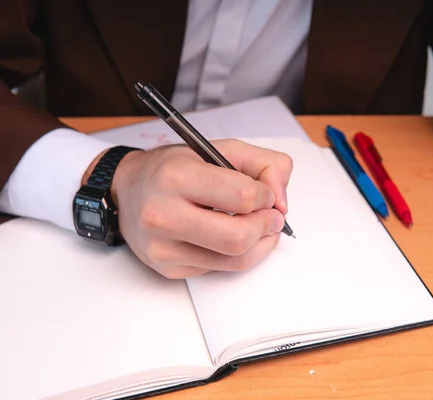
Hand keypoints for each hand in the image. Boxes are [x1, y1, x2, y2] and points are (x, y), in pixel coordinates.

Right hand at [106, 139, 292, 278]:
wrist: (126, 190)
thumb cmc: (172, 168)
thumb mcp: (218, 148)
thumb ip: (264, 164)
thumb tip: (281, 201)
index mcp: (176, 177)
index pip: (243, 196)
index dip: (266, 196)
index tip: (265, 193)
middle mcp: (163, 215)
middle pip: (239, 237)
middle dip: (266, 226)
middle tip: (272, 217)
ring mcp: (163, 247)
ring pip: (234, 260)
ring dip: (260, 244)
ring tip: (260, 227)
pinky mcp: (169, 268)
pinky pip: (221, 269)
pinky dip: (238, 254)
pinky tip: (234, 236)